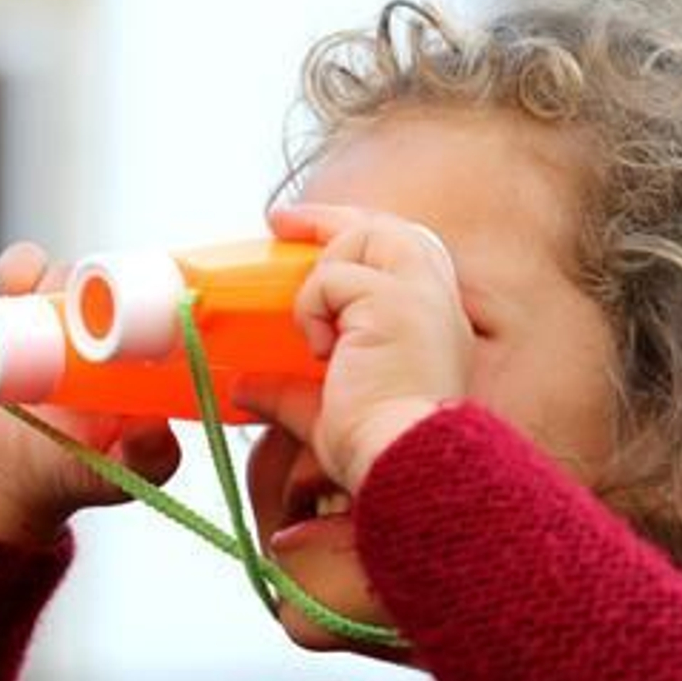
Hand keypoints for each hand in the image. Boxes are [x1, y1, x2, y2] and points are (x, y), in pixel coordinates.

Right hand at [0, 242, 181, 546]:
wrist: (2, 473)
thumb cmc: (75, 470)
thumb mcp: (118, 475)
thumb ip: (146, 458)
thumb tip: (157, 426)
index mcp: (140, 356)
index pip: (161, 308)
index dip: (162, 294)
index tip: (154, 301)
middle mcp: (101, 327)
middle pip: (112, 283)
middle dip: (104, 285)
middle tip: (87, 313)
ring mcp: (56, 316)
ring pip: (65, 273)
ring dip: (60, 277)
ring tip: (48, 306)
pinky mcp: (9, 312)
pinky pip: (17, 275)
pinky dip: (18, 271)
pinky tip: (18, 285)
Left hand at [235, 204, 472, 491]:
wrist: (402, 462)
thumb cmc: (378, 451)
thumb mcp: (326, 413)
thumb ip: (289, 393)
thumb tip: (245, 387)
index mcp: (432, 325)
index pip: (400, 254)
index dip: (355, 237)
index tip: (303, 237)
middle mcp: (436, 302)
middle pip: (387, 228)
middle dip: (331, 219)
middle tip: (281, 222)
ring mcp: (420, 296)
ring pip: (364, 237)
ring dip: (324, 274)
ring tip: (314, 326)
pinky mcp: (396, 301)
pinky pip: (336, 278)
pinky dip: (314, 306)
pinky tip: (322, 348)